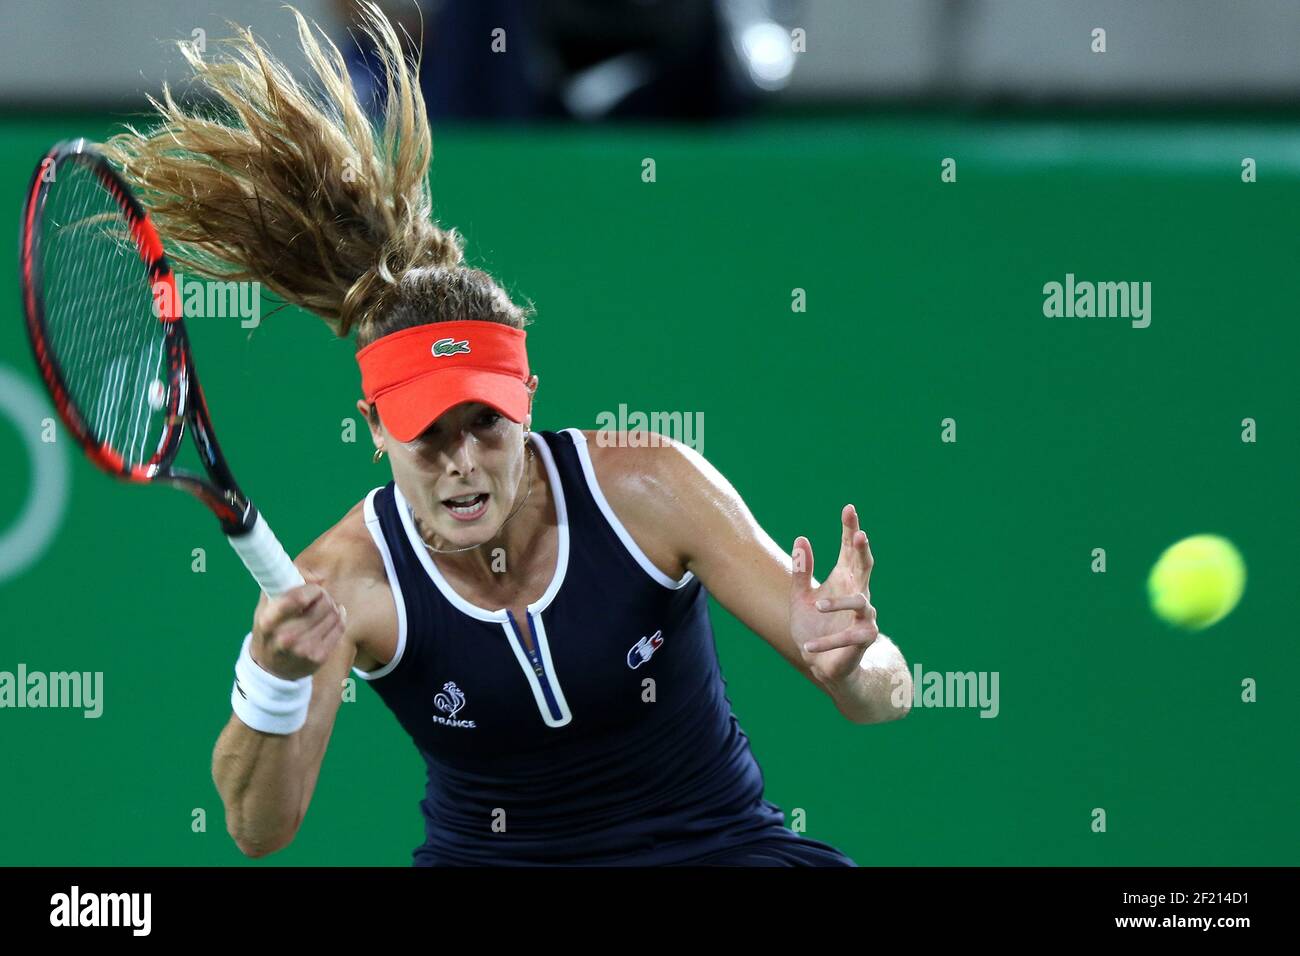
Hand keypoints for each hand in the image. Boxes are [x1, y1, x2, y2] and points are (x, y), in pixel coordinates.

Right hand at [250, 571, 346, 679]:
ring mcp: (303, 649)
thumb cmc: (270, 627)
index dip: (312, 589)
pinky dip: (339, 618)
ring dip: (332, 607)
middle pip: (323, 604)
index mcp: (268, 621)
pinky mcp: (318, 657)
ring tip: (323, 609)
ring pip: (334, 614)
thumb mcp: (267, 604)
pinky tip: (332, 618)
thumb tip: (318, 578)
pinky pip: (340, 627)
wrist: (271, 667)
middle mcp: (285, 637)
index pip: (298, 597)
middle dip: (324, 596)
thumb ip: (285, 582)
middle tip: (319, 598)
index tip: (313, 589)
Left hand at [790, 504, 878, 685]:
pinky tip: (808, 646)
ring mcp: (864, 616)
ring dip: (840, 604)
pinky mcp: (863, 640)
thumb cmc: (814, 625)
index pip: (848, 549)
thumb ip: (801, 570)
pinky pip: (848, 638)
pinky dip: (827, 642)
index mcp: (844, 579)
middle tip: (860, 535)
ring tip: (819, 605)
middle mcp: (858, 593)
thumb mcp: (801, 597)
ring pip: (860, 602)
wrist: (820, 662)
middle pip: (864, 566)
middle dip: (862, 551)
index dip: (849, 529)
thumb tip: (801, 538)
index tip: (849, 508)